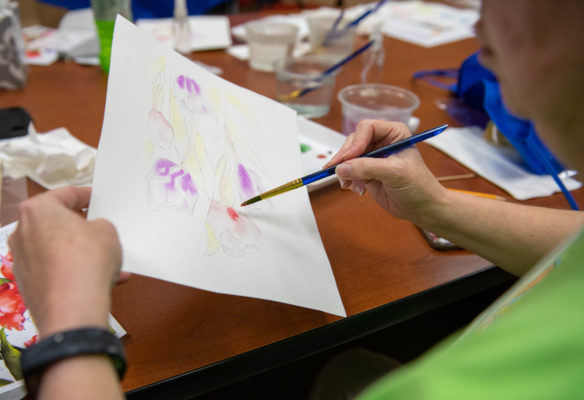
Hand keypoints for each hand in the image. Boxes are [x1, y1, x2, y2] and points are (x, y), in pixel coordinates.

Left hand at [8, 187, 122, 337]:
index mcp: (37, 210)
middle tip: (99, 230)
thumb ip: (99, 225)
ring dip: (80, 252)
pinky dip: (74, 271)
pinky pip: (55, 270)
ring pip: (56, 249)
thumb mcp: (107, 230)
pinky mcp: (28, 284)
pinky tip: (100, 279)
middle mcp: (22, 233)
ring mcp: (22, 260)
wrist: (73, 307)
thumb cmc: (86, 262)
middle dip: (79, 227)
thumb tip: (94, 233)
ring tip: (106, 261)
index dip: (85, 195)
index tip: (94, 198)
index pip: (64, 194)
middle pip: (56, 223)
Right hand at [324, 120, 446, 223]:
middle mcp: (381, 142)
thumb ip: (367, 167)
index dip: (356, 142)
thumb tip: (342, 168)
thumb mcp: (394, 173)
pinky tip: (355, 189)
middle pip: (354, 142)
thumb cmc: (418, 186)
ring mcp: (372, 158)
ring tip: (349, 184)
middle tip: (339, 172)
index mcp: (393, 133)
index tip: (348, 158)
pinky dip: (347, 179)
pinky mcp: (366, 172)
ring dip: (345, 170)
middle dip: (346, 158)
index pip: (367, 128)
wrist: (422, 208)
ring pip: (348, 157)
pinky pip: (348, 171)